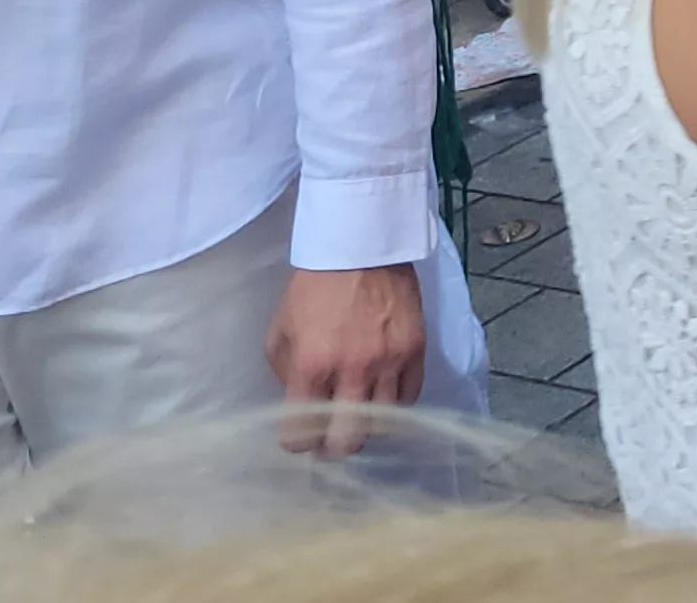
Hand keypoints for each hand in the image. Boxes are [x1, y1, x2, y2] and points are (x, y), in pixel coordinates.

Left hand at [266, 261, 426, 453]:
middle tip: (329, 439)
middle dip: (333, 447)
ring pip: (382, 425)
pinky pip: (409, 397)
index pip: (300, 433)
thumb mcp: (279, 331)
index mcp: (312, 365)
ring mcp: (390, 361)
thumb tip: (299, 403)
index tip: (297, 437)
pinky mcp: (416, 350)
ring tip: (357, 417)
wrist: (362, 249)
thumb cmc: (312, 290)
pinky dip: (395, 405)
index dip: (295, 442)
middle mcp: (353, 370)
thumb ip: (286, 373)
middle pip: (347, 441)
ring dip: (365, 427)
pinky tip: (383, 396)